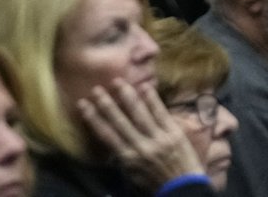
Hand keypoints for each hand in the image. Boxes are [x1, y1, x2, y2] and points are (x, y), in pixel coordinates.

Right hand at [78, 80, 205, 189]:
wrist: (184, 190)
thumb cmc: (155, 183)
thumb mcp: (132, 175)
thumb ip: (122, 157)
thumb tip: (110, 141)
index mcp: (128, 158)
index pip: (106, 134)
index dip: (93, 118)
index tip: (83, 104)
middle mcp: (141, 146)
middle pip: (120, 121)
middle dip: (106, 104)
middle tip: (96, 88)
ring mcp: (158, 138)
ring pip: (139, 113)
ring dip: (127, 96)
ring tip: (116, 81)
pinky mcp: (174, 132)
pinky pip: (161, 112)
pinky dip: (152, 99)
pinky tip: (145, 86)